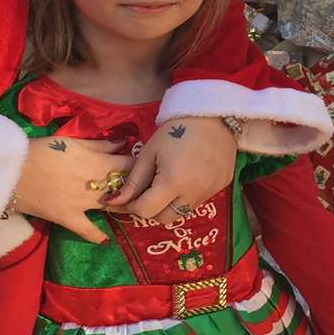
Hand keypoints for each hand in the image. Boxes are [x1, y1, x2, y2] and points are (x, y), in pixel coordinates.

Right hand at [12, 136, 129, 243]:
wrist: (12, 170)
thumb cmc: (40, 150)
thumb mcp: (71, 141)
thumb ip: (99, 145)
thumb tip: (123, 143)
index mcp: (98, 162)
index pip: (130, 165)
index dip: (138, 166)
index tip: (143, 168)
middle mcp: (96, 184)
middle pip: (125, 187)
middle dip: (134, 187)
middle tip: (138, 188)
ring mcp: (83, 203)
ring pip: (111, 206)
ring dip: (120, 206)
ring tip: (126, 206)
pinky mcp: (69, 218)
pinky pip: (87, 230)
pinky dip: (97, 236)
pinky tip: (105, 240)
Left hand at [113, 117, 237, 224]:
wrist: (212, 115)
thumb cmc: (176, 129)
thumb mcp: (150, 153)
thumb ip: (133, 181)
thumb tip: (113, 202)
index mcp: (172, 183)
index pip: (145, 211)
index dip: (132, 206)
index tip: (128, 197)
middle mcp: (193, 193)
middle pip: (164, 219)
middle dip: (151, 210)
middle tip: (146, 192)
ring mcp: (209, 192)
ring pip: (181, 212)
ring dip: (169, 205)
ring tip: (167, 183)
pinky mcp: (220, 187)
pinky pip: (197, 201)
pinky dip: (187, 196)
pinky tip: (186, 177)